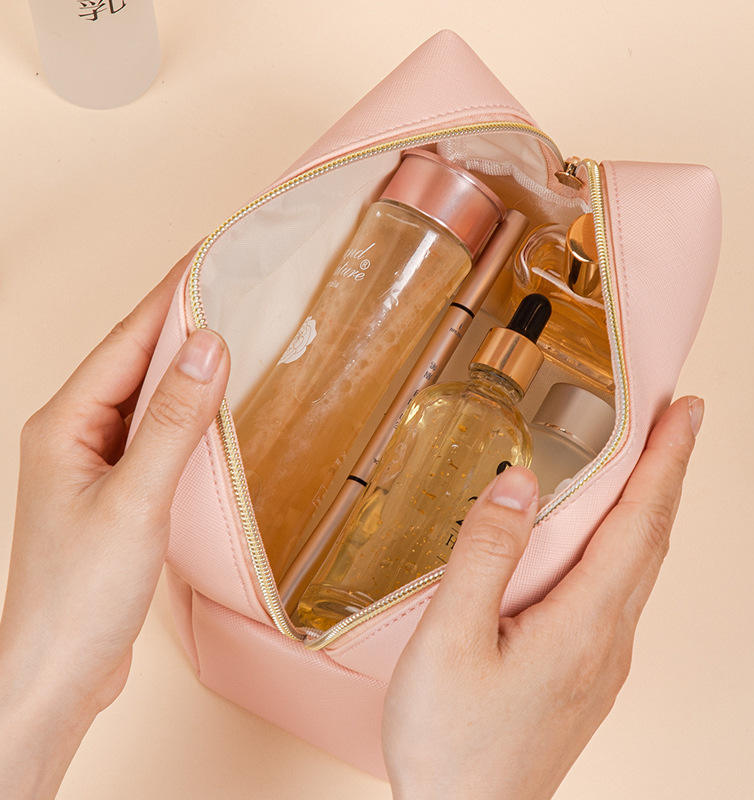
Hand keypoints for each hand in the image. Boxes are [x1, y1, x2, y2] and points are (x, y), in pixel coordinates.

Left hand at [0, 250, 229, 798]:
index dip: (171, 295)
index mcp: (65, 424)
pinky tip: (214, 409)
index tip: (210, 256)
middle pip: (135, 360)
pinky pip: (154, 432)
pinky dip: (186, 412)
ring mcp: (93, 463)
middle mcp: (75, 434)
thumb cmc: (82, 593)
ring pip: (146, 397)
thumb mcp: (137, 500)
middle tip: (232, 286)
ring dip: (186, 366)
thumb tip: (210, 347)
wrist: (57, 672)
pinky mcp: (115, 491)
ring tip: (232, 334)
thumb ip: (175, 422)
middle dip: (181, 321)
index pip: (127, 340)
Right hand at [383, 396, 703, 799]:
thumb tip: (519, 483)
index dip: (666, 460)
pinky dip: (625, 547)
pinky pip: (617, 594)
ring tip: (644, 469)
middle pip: (652, 540)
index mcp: (582, 622)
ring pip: (639, 569)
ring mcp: (599, 661)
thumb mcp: (451, 639)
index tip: (685, 411)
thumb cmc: (452, 741)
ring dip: (649, 510)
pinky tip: (602, 545)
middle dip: (668, 473)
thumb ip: (485, 555)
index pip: (641, 522)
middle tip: (674, 423)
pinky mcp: (582, 674)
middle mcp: (606, 639)